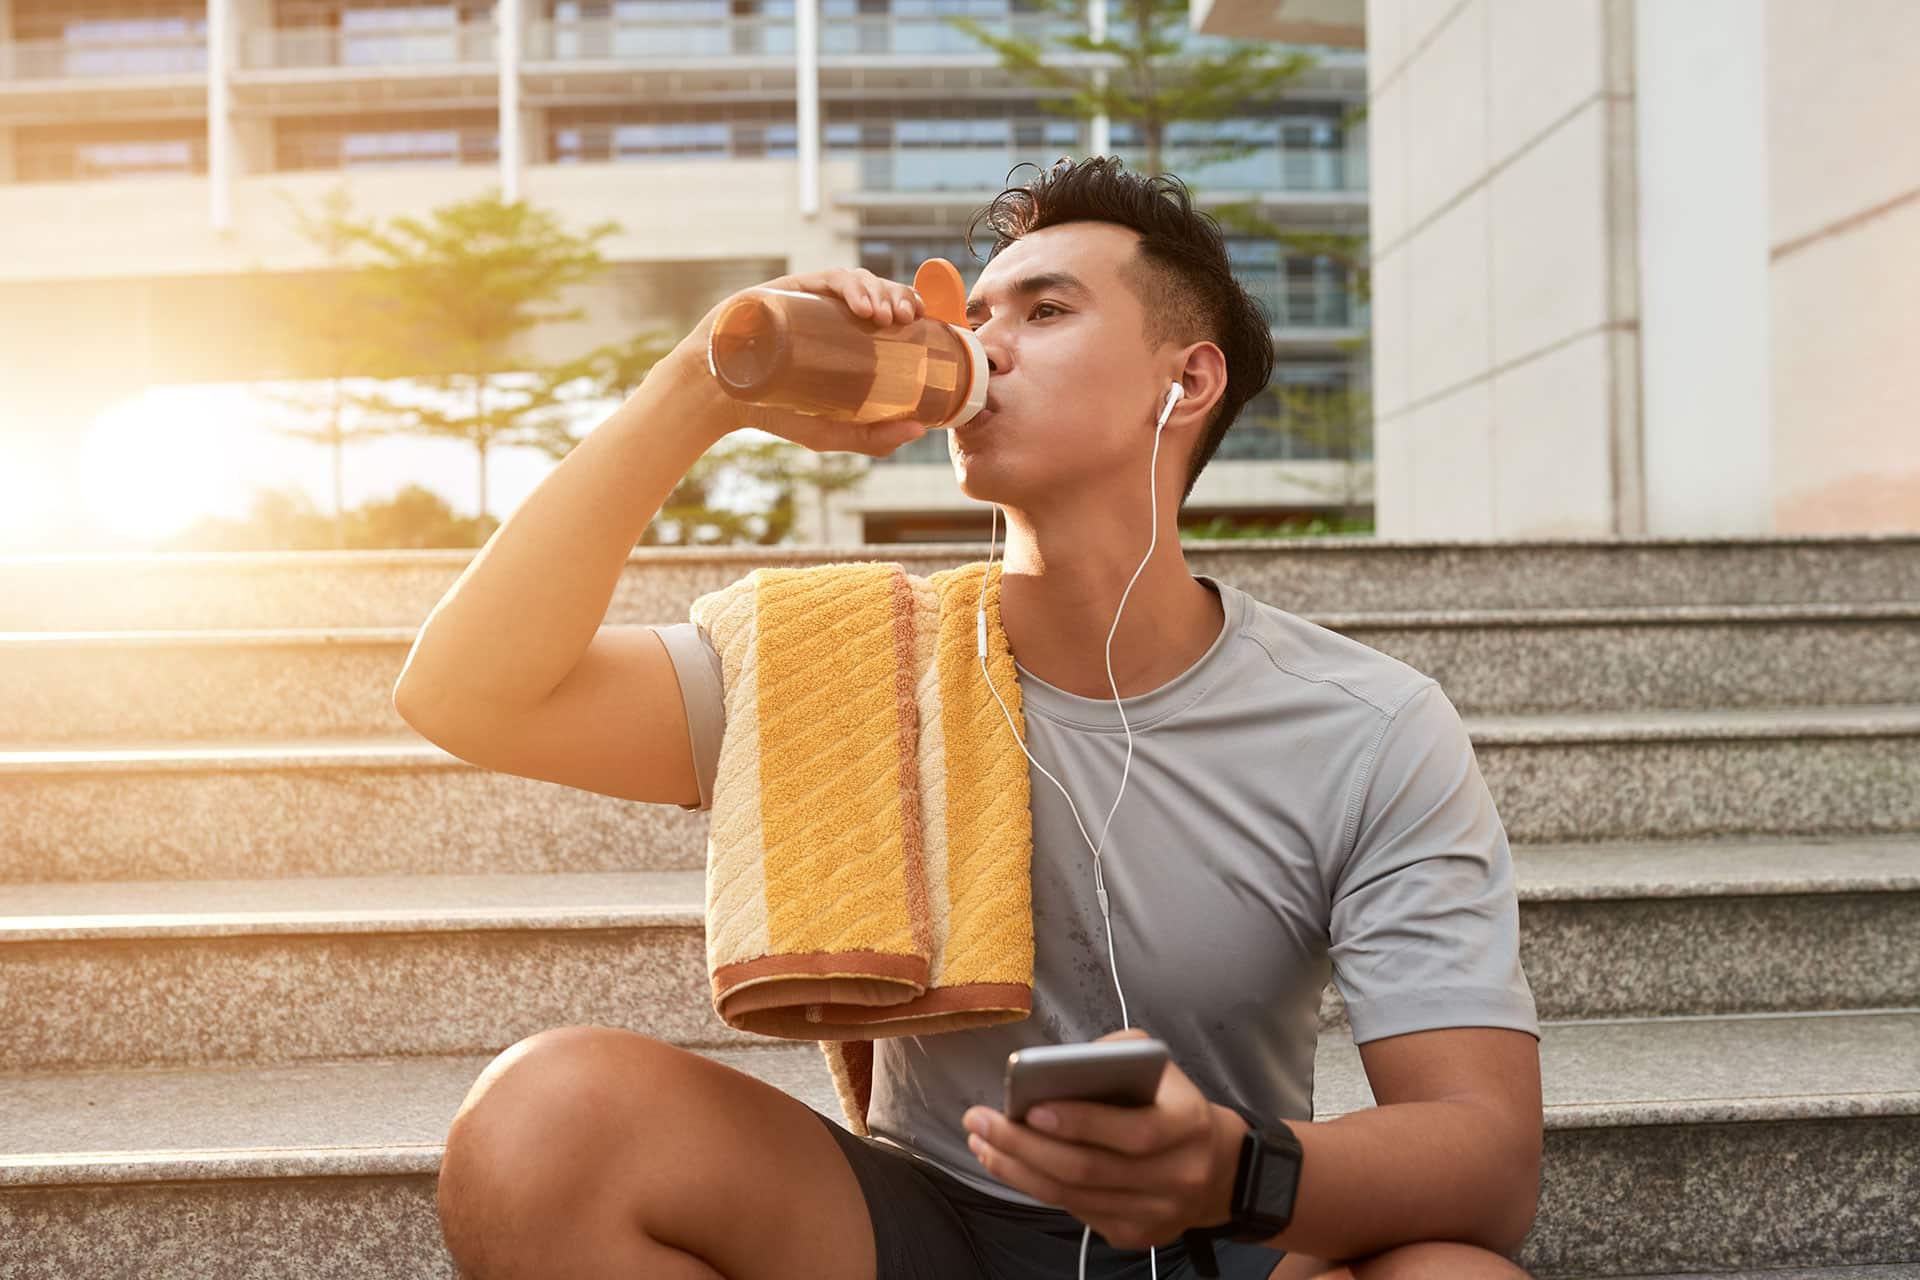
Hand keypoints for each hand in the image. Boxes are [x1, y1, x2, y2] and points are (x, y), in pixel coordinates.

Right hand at [673, 266, 931, 456]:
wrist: (719, 398)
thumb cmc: (774, 413)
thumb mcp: (830, 432)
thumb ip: (872, 437)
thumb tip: (919, 430)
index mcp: (845, 337)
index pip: (887, 311)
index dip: (912, 309)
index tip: (928, 324)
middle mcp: (830, 314)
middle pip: (877, 291)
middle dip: (900, 296)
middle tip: (911, 319)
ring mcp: (810, 300)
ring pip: (856, 280)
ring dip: (880, 291)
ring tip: (889, 317)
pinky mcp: (789, 290)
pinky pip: (827, 279)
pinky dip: (852, 288)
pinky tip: (864, 308)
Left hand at [960, 1028, 1242, 1251]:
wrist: (1217, 1168)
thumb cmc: (1170, 1102)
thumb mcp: (1155, 1064)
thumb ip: (1111, 1058)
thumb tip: (1049, 1070)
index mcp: (1187, 1125)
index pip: (1133, 1133)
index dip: (1080, 1122)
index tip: (1030, 1107)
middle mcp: (1177, 1176)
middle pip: (1088, 1169)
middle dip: (1024, 1145)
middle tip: (979, 1121)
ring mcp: (1156, 1213)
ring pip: (1072, 1196)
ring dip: (1017, 1169)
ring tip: (981, 1141)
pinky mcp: (1135, 1234)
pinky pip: (1075, 1211)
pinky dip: (1035, 1186)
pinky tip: (1009, 1164)